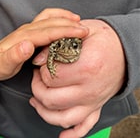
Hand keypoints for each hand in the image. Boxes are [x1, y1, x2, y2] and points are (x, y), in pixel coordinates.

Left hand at [0, 8, 87, 82]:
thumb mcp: (3, 65)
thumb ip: (14, 56)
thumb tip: (27, 45)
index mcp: (24, 38)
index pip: (48, 32)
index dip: (66, 31)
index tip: (81, 32)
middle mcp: (28, 30)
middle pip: (52, 23)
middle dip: (70, 25)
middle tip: (86, 30)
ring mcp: (30, 28)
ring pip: (51, 18)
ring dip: (65, 18)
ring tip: (79, 22)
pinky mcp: (32, 29)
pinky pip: (47, 17)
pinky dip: (58, 15)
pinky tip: (66, 19)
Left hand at [30, 19, 124, 137]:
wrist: (123, 49)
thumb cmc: (102, 39)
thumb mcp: (78, 33)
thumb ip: (56, 45)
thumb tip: (37, 59)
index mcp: (86, 67)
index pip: (51, 76)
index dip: (41, 69)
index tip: (42, 63)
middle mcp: (90, 89)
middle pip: (51, 98)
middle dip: (37, 88)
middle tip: (37, 77)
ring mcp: (93, 101)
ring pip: (62, 118)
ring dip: (44, 110)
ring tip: (37, 99)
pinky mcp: (96, 107)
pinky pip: (83, 127)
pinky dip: (71, 134)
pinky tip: (62, 136)